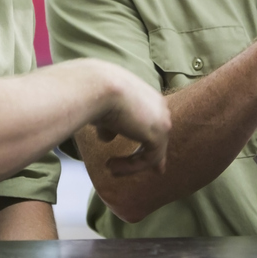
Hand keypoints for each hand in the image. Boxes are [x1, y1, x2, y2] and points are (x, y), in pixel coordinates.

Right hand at [87, 61, 171, 176]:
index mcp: (147, 96)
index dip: (150, 140)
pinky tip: (111, 165)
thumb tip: (107, 137)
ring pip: (153, 150)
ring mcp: (162, 119)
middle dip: (155, 155)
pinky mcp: (159, 134)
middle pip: (160, 136)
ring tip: (110, 168)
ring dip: (132, 163)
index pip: (153, 121)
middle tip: (156, 171)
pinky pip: (149, 158)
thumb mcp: (103, 110)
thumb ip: (110, 125)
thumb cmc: (94, 92)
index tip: (154, 160)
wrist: (98, 86)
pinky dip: (131, 166)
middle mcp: (158, 106)